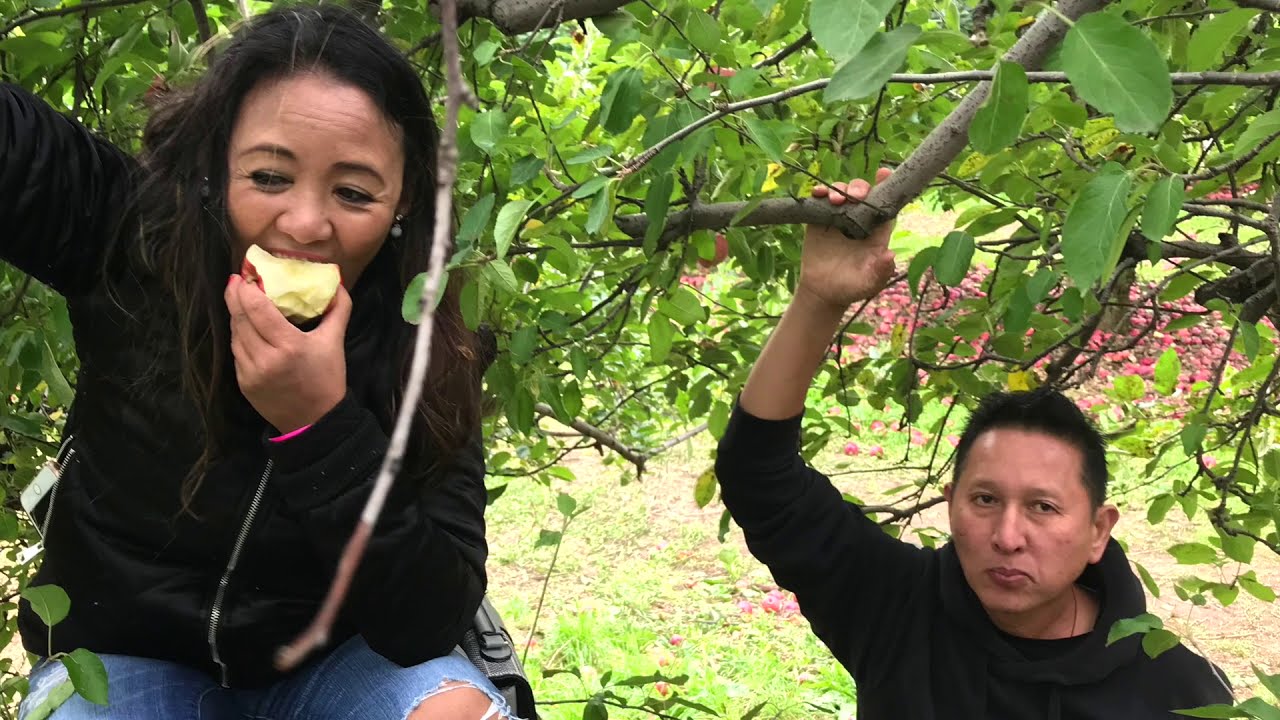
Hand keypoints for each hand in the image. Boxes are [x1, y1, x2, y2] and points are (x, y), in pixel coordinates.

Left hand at [224, 274, 350, 433]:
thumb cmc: (327, 379)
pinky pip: (237, 352)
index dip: (247, 290)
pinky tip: (245, 328)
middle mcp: (266, 358)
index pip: (258, 309)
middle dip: (234, 296)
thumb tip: (336, 282)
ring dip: (235, 315)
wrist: (315, 421)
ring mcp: (251, 372)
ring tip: (239, 300)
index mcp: (289, 346)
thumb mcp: (335, 342)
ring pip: (235, 335)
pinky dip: (239, 337)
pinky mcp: (243, 383)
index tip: (245, 274)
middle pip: (240, 319)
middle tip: (236, 279)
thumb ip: (338, 309)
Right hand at [798, 167, 897, 310]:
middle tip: (854, 196)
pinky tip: (817, 193)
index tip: (885, 173)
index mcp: (876, 232)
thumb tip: (890, 255)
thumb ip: (881, 271)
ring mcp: (838, 218)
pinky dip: (819, 193)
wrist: (823, 293)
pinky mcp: (819, 220)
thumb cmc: (852, 288)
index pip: (884, 206)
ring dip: (839, 190)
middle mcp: (859, 220)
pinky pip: (820, 201)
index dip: (886, 188)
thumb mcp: (869, 284)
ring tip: (835, 199)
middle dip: (860, 188)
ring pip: (842, 194)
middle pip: (863, 195)